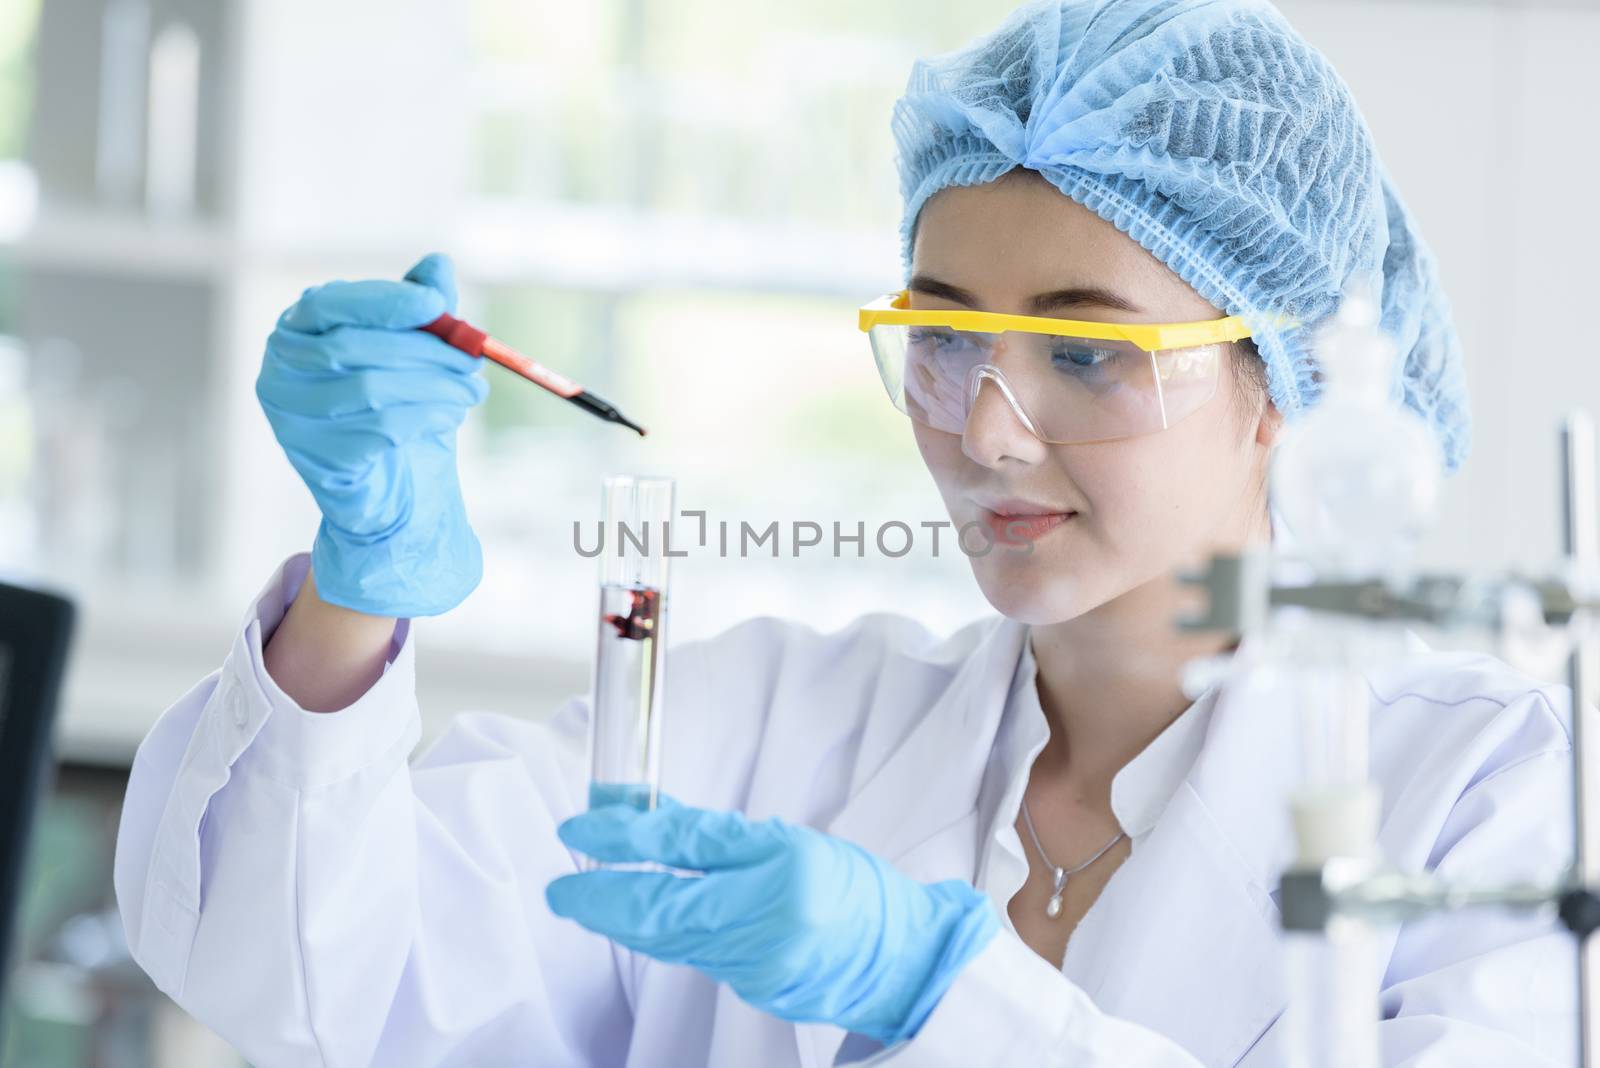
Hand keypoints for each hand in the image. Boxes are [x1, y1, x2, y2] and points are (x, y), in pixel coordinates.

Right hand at [256, 253, 487, 616]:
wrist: (388, 483)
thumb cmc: (394, 402)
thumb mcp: (411, 350)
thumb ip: (420, 307)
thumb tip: (439, 264)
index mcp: (296, 329)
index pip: (330, 304)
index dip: (384, 301)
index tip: (437, 303)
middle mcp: (280, 370)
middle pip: (353, 349)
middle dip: (425, 352)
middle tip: (473, 362)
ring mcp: (291, 418)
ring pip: (371, 391)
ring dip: (435, 388)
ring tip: (470, 392)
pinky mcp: (317, 458)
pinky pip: (380, 430)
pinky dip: (426, 418)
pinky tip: (449, 416)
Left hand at [544, 794, 999, 1045]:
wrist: (906, 959)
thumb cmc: (856, 891)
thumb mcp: (792, 844)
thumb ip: (720, 839)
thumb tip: (653, 826)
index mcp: (780, 871)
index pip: (684, 851)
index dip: (625, 839)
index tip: (581, 826)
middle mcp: (765, 923)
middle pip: (663, 911)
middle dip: (603, 899)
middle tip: (562, 888)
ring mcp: (756, 964)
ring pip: (671, 939)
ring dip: (624, 918)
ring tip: (590, 898)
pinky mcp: (752, 988)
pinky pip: (694, 956)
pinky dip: (663, 936)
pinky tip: (643, 922)